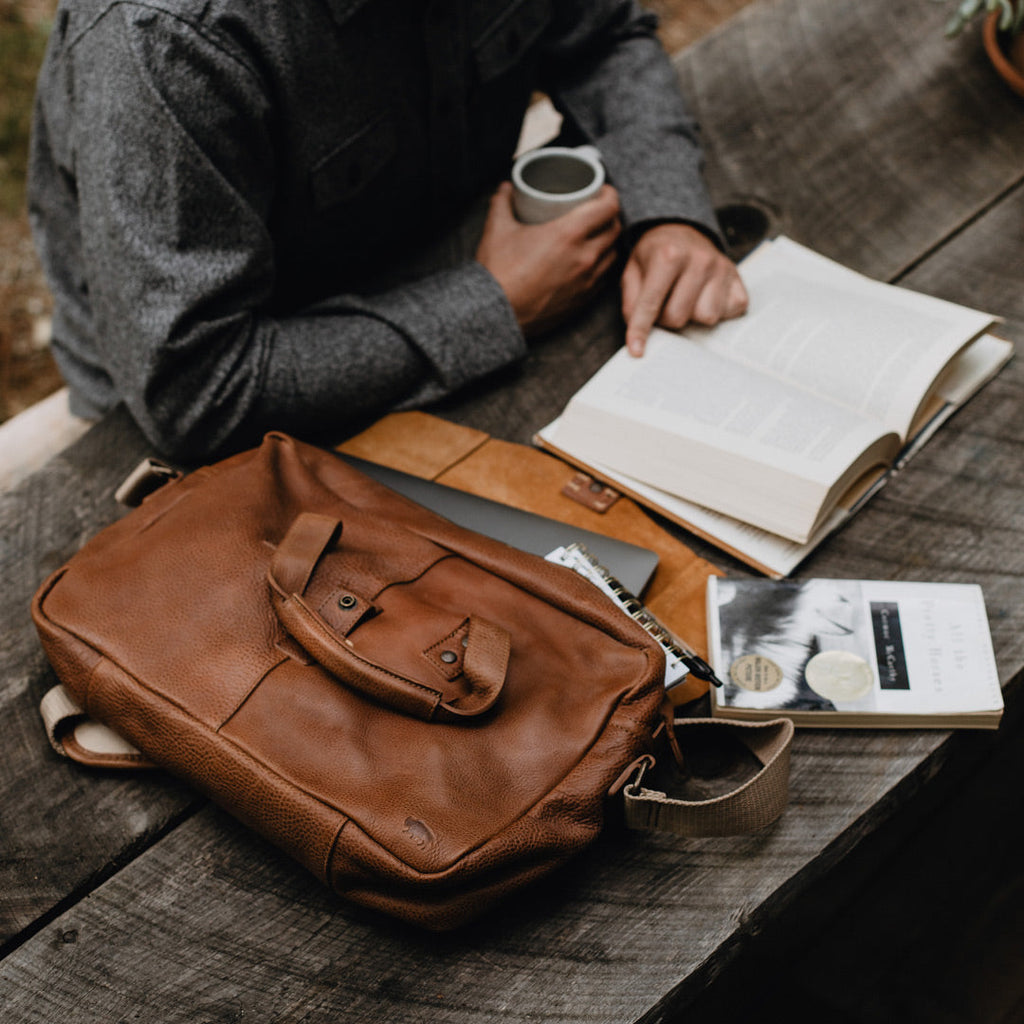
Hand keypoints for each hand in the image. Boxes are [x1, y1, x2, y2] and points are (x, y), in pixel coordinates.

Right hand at [476, 182, 621, 336]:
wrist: (496, 315)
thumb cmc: (498, 274)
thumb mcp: (497, 230)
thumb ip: (502, 203)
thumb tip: (505, 189)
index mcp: (569, 234)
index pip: (608, 208)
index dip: (610, 195)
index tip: (602, 191)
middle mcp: (585, 257)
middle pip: (614, 229)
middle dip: (610, 216)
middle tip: (598, 211)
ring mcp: (587, 282)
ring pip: (613, 255)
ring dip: (609, 242)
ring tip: (596, 235)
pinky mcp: (582, 301)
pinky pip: (604, 278)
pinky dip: (602, 266)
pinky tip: (590, 262)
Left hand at [621, 223, 747, 355]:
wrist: (682, 230)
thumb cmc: (656, 255)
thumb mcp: (633, 271)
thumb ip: (631, 302)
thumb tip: (639, 335)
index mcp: (668, 254)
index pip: (651, 303)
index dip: (641, 330)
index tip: (637, 351)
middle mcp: (699, 260)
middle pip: (678, 317)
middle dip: (666, 319)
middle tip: (665, 304)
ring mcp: (722, 270)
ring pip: (706, 318)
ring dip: (692, 316)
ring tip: (686, 300)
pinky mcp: (738, 281)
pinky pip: (728, 314)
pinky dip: (716, 312)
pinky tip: (706, 298)